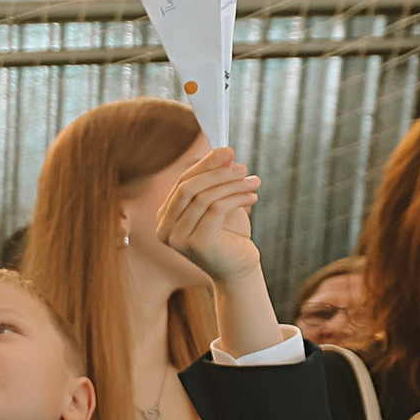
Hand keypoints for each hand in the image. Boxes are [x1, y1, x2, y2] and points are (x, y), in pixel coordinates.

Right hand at [157, 147, 261, 288]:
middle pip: (187, 188)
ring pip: (203, 197)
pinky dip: (236, 198)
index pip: (182, 183)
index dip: (205, 164)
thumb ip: (217, 181)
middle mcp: (164, 229)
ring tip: (255, 182)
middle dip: (217, 172)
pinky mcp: (195, 244)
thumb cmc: (229, 236)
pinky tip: (253, 197)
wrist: (239, 268)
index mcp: (166, 218)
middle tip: (243, 167)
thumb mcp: (220, 203)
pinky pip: (215, 210)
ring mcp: (177, 238)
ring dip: (233, 185)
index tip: (229, 151)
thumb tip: (224, 152)